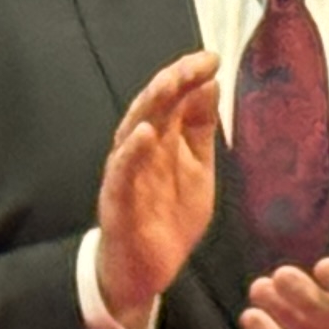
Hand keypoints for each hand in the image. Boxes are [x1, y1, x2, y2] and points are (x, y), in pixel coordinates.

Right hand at [93, 52, 223, 328]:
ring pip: (133, 130)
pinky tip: (145, 134)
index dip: (189, 76)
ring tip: (169, 83)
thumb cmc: (168, 217)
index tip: (212, 57)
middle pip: (153, 107)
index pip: (173, 99)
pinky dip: (131, 152)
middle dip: (173, 81)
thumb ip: (200, 132)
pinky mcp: (116, 200)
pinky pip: (121, 173)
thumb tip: (210, 86)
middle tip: (196, 63)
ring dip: (150, 106)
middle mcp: (140, 150)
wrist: (147, 270)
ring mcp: (126, 173)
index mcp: (161, 140)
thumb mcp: (197, 170)